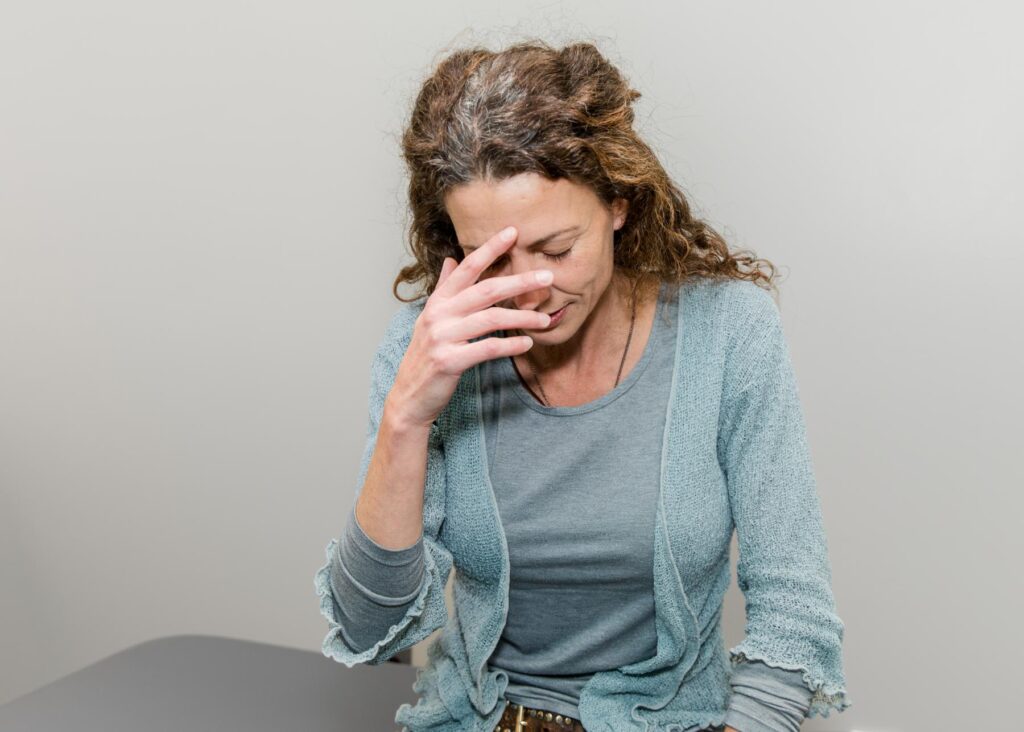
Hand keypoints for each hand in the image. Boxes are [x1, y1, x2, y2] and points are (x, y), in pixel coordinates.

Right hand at [386, 226, 554, 428]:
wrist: (409, 397)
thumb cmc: (426, 357)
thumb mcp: (431, 319)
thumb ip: (444, 289)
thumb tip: (452, 260)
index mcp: (437, 301)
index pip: (467, 268)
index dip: (490, 249)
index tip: (513, 232)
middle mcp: (439, 314)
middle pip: (485, 290)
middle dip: (519, 281)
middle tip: (547, 276)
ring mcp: (442, 337)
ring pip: (491, 319)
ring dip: (522, 317)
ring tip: (545, 319)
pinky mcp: (449, 361)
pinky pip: (487, 349)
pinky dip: (510, 345)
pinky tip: (527, 343)